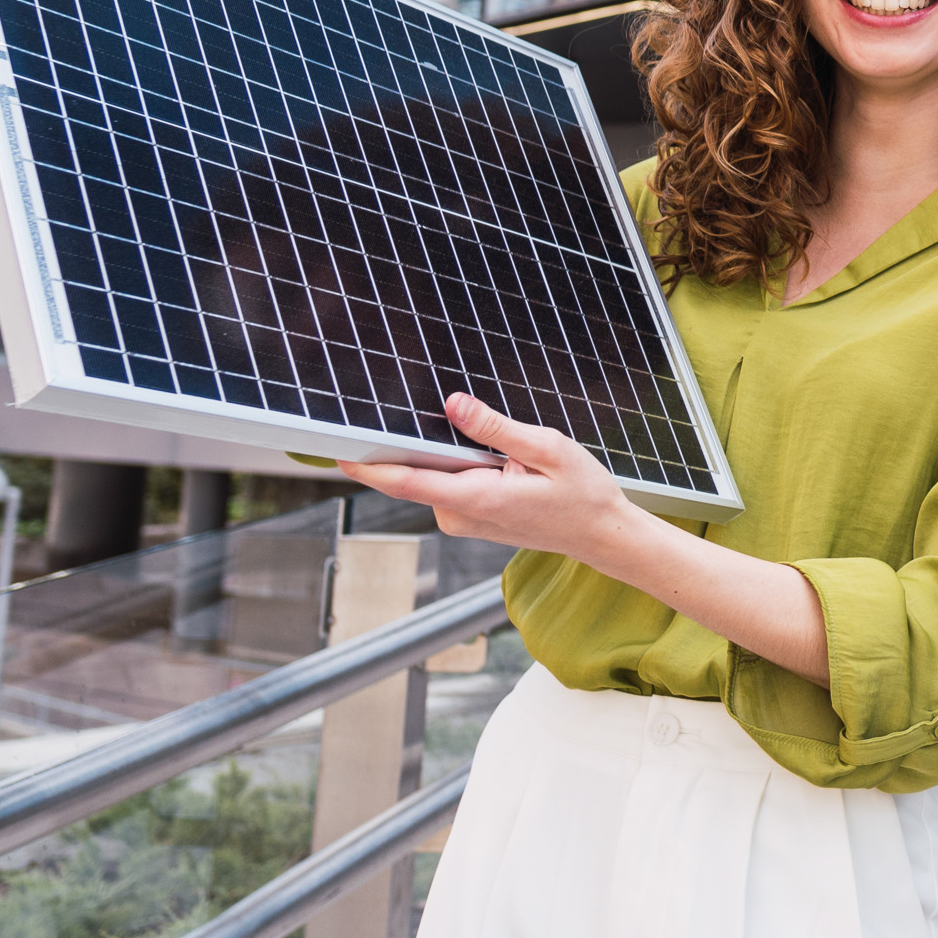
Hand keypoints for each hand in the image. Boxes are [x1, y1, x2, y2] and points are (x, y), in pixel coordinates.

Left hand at [340, 394, 644, 566]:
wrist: (599, 533)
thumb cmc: (581, 494)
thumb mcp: (547, 449)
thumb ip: (496, 428)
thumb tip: (454, 405)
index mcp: (477, 499)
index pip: (406, 482)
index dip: (368, 466)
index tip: (337, 449)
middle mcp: (460, 516)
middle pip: (420, 471)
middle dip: (427, 443)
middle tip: (459, 420)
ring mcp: (461, 521)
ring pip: (436, 475)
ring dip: (453, 455)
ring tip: (504, 453)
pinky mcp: (466, 519)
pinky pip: (448, 484)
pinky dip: (462, 467)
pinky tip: (498, 464)